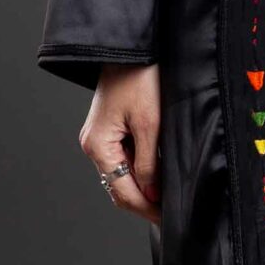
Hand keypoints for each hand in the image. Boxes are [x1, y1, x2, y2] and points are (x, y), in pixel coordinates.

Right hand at [79, 63, 161, 225]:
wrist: (129, 48)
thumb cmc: (139, 79)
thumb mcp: (150, 124)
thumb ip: (149, 163)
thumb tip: (152, 193)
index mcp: (98, 146)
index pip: (123, 191)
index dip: (146, 207)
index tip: (169, 216)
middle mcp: (93, 145)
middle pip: (118, 187)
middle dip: (144, 201)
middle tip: (170, 211)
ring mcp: (98, 138)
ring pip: (120, 175)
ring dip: (142, 187)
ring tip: (168, 195)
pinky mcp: (108, 130)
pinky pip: (122, 159)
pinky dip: (139, 170)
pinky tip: (157, 174)